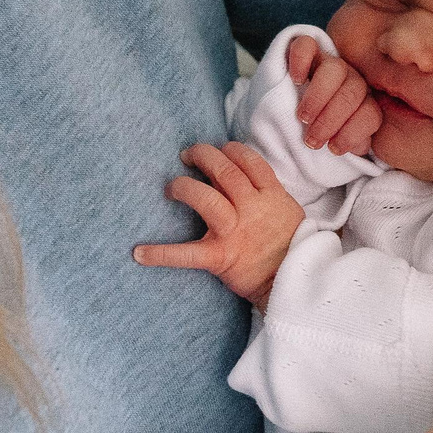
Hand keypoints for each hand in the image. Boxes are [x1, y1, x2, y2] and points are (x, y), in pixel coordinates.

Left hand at [133, 141, 305, 305]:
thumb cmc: (291, 247)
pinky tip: (139, 253)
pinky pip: (186, 253)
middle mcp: (252, 208)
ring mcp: (234, 231)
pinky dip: (161, 254)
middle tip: (188, 155)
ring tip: (172, 188)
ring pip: (205, 198)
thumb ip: (268, 193)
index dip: (230, 150)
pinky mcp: (219, 257)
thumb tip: (243, 176)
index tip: (219, 149)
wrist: (292, 283)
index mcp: (271, 196)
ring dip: (184, 187)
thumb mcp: (288, 211)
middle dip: (203, 156)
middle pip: (225, 171)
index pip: (249, 161)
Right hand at [286, 33, 382, 155]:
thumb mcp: (334, 142)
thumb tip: (357, 147)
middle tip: (311, 139)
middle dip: (331, 120)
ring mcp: (329, 63)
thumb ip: (349, 143)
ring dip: (318, 97)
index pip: (371, 114)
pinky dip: (301, 61)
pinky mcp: (306, 51)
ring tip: (302, 118)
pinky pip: (307, 44)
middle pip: (354, 92)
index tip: (332, 148)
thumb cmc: (315, 132)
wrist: (287, 114)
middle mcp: (351, 80)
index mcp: (363, 103)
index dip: (352, 133)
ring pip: (334, 69)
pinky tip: (295, 80)